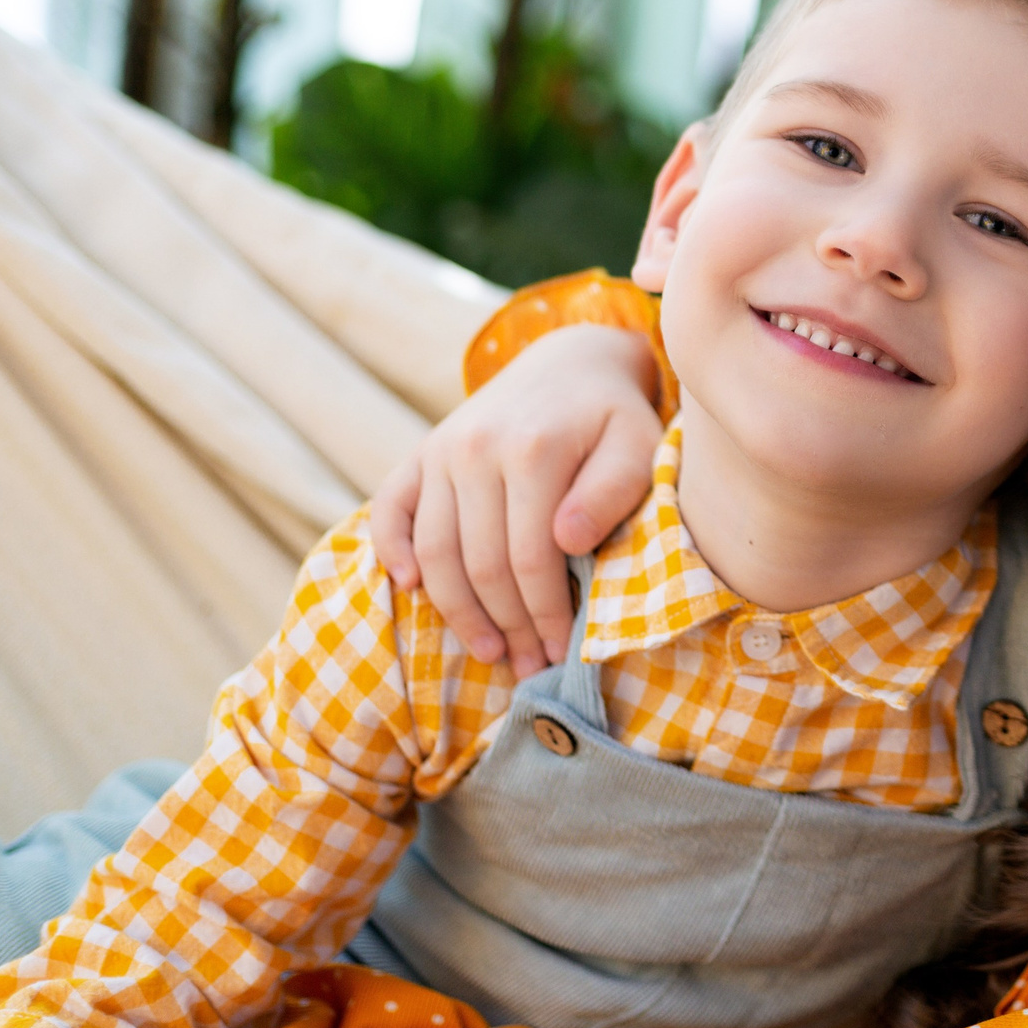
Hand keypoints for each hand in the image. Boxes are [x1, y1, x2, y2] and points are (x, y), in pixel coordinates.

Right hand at [370, 324, 665, 676]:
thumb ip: (611, 491)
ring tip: (489, 651)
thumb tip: (567, 541)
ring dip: (456, 611)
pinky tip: (410, 588)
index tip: (561, 653)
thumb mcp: (638, 446)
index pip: (530, 558)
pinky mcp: (420, 453)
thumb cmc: (613, 418)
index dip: (544, 614)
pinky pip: (389, 508)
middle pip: (479, 563)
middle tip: (528, 666)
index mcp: (532, 450)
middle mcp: (476, 449)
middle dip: (506, 625)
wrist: (571, 361)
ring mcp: (441, 450)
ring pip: (433, 550)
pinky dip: (392, 550)